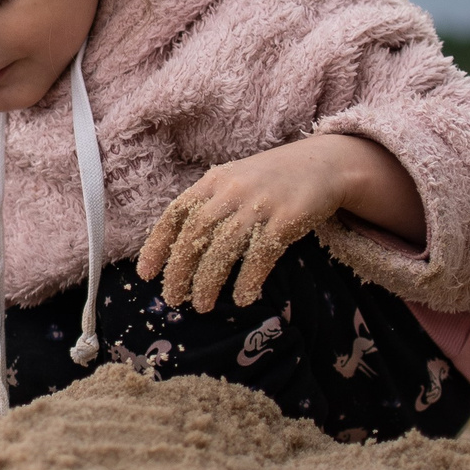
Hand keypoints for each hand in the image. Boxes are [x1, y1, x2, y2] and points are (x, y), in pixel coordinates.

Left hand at [136, 137, 388, 312]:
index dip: (158, 245)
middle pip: (196, 234)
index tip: (146, 274)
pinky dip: (249, 279)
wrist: (323, 163)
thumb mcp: (234, 183)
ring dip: (209, 280)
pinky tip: (242, 299)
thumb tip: (180, 249)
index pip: (175, 214)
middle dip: (180, 270)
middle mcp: (231, 190)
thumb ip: (209, 206)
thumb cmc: (272, 180)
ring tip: (202, 306)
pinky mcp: (287, 217)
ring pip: (224, 247)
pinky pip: (262, 254)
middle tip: (173, 299)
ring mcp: (260, 203)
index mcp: (213, 182)